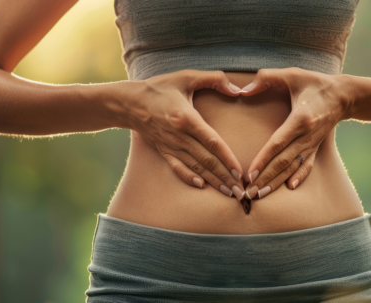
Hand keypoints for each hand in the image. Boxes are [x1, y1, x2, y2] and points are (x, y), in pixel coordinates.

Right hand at [126, 70, 245, 199]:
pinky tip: (201, 186)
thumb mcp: (186, 76)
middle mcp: (179, 136)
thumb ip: (214, 79)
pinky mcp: (164, 151)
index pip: (212, 142)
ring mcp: (171, 145)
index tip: (239, 172)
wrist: (129, 102)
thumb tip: (237, 89)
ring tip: (229, 193)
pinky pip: (177, 167)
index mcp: (187, 119)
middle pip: (207, 160)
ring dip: (213, 181)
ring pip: (196, 167)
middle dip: (225, 177)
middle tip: (241, 192)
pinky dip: (189, 178)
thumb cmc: (160, 88)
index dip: (227, 158)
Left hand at [239, 68, 349, 198]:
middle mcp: (307, 135)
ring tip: (260, 195)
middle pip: (283, 162)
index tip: (250, 174)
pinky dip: (299, 177)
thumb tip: (243, 90)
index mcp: (300, 119)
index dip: (263, 159)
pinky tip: (290, 188)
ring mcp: (313, 143)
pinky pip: (307, 165)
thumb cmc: (315, 83)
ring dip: (276, 182)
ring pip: (293, 167)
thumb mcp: (292, 74)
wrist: (344, 95)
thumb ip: (266, 78)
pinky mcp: (316, 147)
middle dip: (265, 179)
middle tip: (248, 193)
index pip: (278, 143)